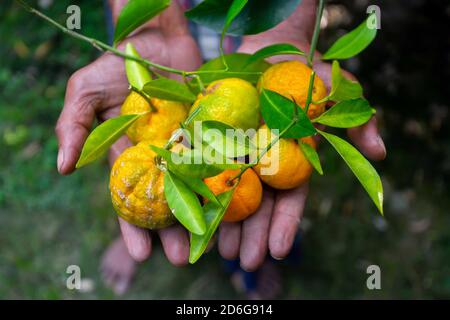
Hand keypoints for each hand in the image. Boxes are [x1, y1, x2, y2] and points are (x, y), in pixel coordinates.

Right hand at [56, 2, 201, 264]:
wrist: (155, 38)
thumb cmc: (116, 65)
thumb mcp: (85, 92)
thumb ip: (74, 127)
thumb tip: (61, 168)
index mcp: (130, 156)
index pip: (130, 199)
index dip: (133, 227)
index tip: (139, 254)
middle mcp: (161, 157)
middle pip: (167, 202)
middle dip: (172, 231)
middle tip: (181, 257)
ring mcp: (188, 146)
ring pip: (196, 187)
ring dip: (201, 215)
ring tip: (208, 243)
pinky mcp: (211, 131)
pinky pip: (219, 158)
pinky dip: (224, 179)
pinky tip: (230, 203)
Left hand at [217, 0, 385, 270]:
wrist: (268, 45)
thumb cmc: (304, 72)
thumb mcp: (336, 90)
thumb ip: (357, 119)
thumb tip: (380, 152)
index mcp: (289, 162)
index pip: (289, 199)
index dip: (285, 224)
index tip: (280, 251)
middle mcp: (261, 163)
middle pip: (256, 205)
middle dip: (252, 234)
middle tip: (245, 260)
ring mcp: (234, 152)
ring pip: (226, 193)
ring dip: (222, 223)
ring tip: (217, 249)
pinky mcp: (208, 138)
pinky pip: (199, 166)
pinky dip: (194, 189)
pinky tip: (189, 214)